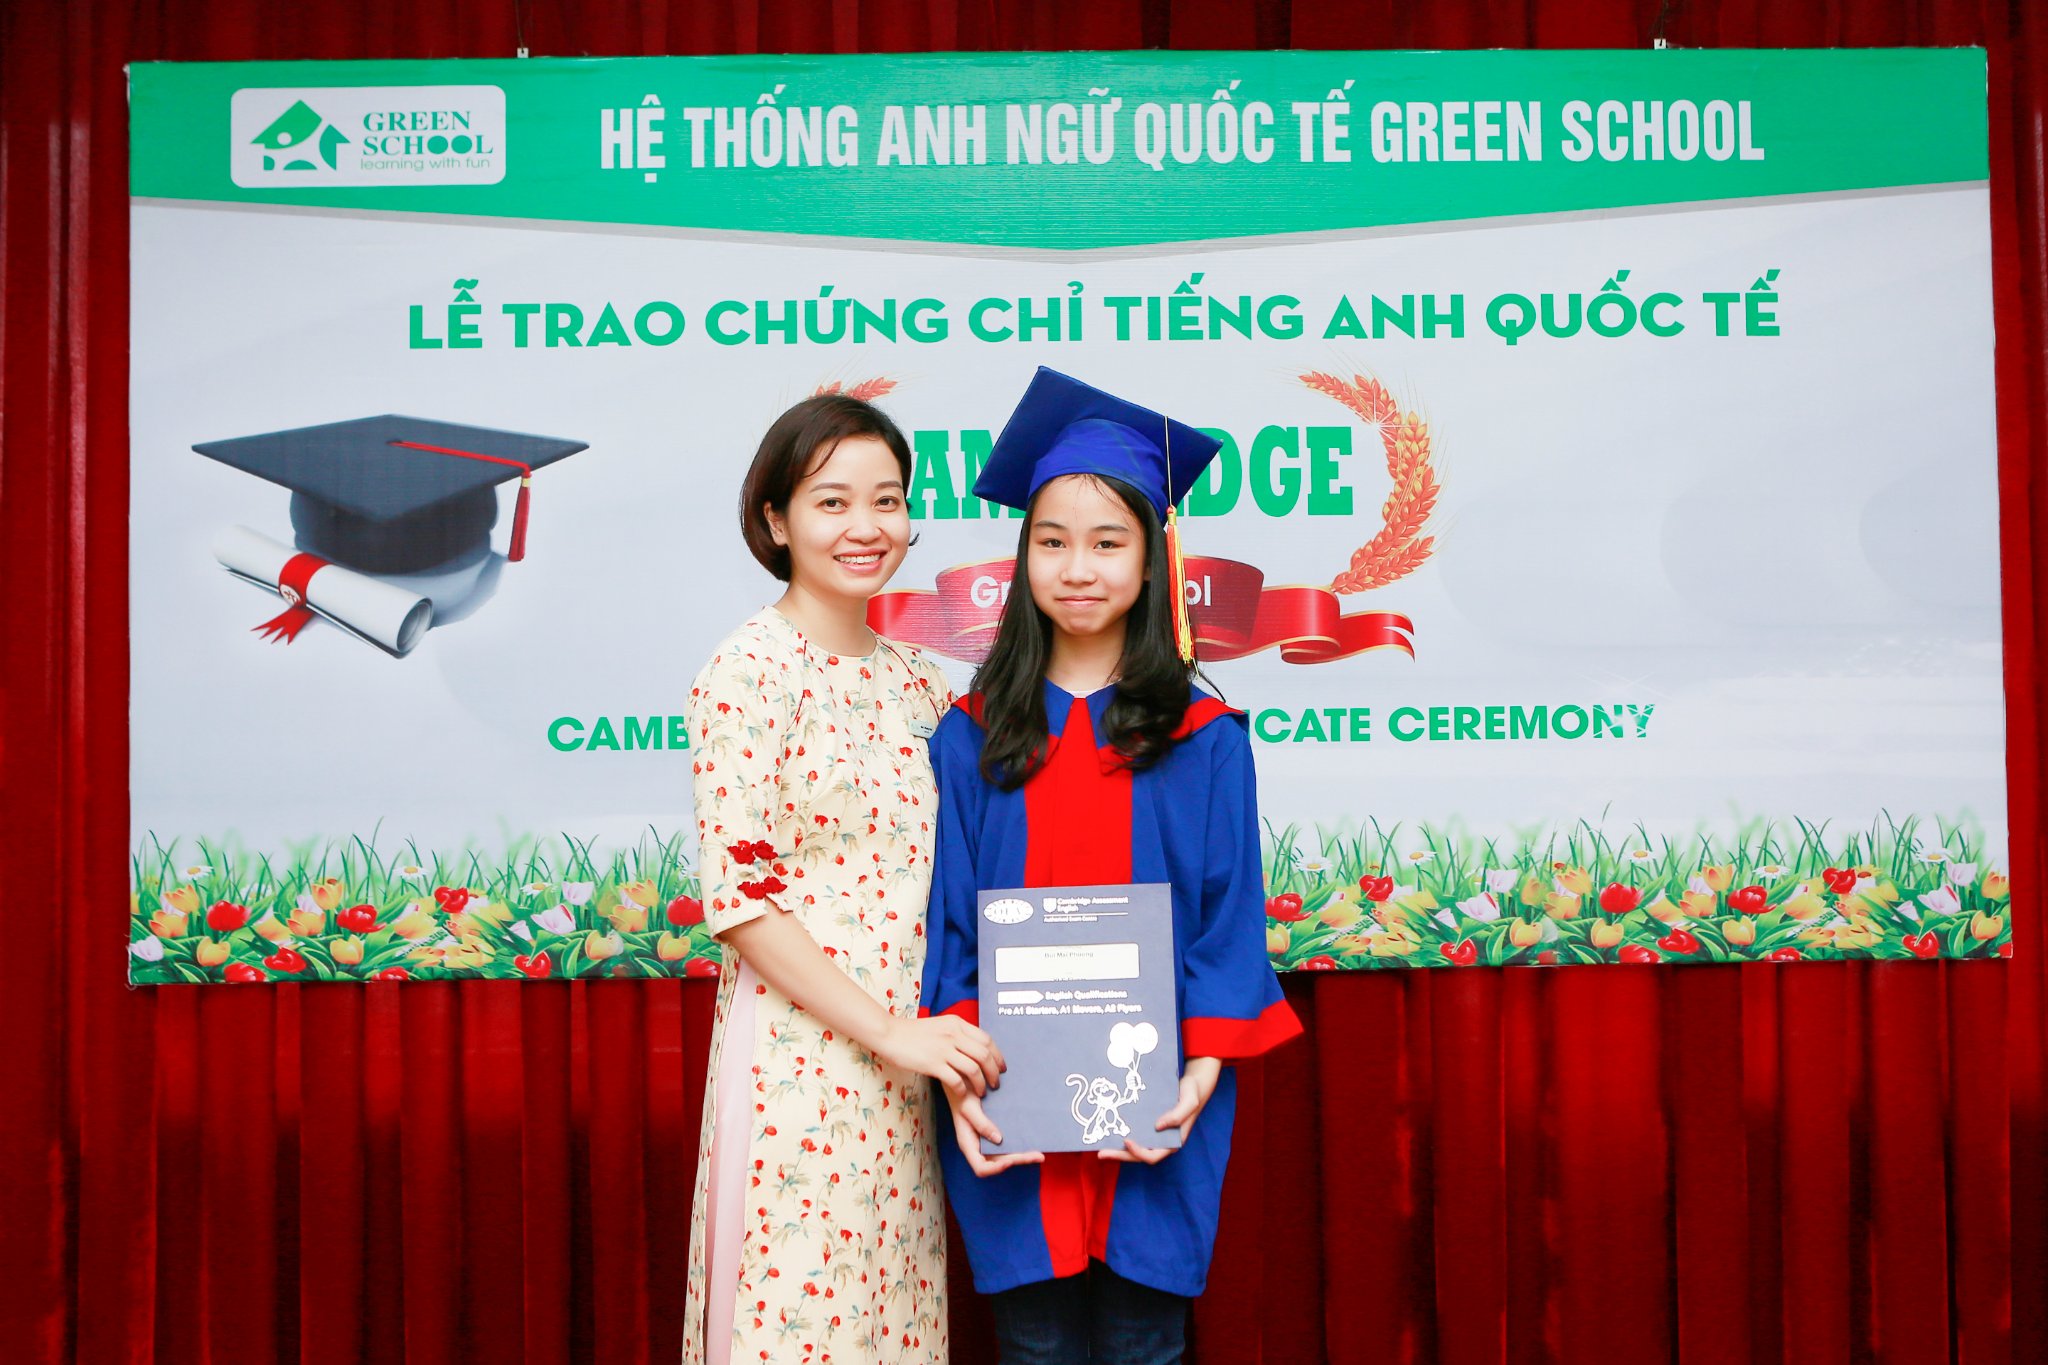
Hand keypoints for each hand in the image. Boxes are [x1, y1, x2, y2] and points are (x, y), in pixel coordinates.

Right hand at [876, 1013, 1004, 1098]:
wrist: (889, 1034)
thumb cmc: (913, 1032)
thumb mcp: (940, 1025)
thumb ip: (957, 1033)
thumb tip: (975, 1047)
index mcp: (957, 1023)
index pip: (986, 1040)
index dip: (998, 1056)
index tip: (1001, 1068)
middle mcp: (953, 1034)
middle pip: (984, 1055)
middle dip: (994, 1072)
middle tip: (995, 1084)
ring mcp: (943, 1049)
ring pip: (974, 1069)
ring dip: (981, 1083)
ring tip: (982, 1092)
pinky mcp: (933, 1063)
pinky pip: (956, 1079)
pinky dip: (964, 1089)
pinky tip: (963, 1094)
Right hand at [949, 1091, 1043, 1175]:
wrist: (963, 1084)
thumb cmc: (962, 1095)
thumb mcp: (968, 1107)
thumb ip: (981, 1124)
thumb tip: (998, 1140)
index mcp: (968, 1145)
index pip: (981, 1168)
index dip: (996, 1168)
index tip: (1010, 1161)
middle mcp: (979, 1146)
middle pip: (999, 1163)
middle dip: (1018, 1160)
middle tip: (1038, 1156)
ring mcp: (987, 1141)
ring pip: (1005, 1156)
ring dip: (1022, 1156)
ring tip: (1039, 1154)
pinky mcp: (994, 1133)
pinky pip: (1007, 1145)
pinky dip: (1018, 1147)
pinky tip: (1030, 1143)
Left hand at [1099, 1057, 1221, 1163]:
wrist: (1192, 1084)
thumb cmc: (1192, 1093)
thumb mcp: (1189, 1102)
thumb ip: (1177, 1115)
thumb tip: (1157, 1126)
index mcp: (1173, 1141)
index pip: (1153, 1155)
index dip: (1138, 1152)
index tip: (1126, 1140)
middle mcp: (1162, 1141)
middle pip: (1139, 1156)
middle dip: (1120, 1156)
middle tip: (1101, 1153)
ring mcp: (1155, 1134)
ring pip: (1135, 1148)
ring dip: (1118, 1150)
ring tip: (1100, 1147)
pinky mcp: (1149, 1125)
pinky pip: (1136, 1135)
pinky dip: (1123, 1136)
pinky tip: (1110, 1131)